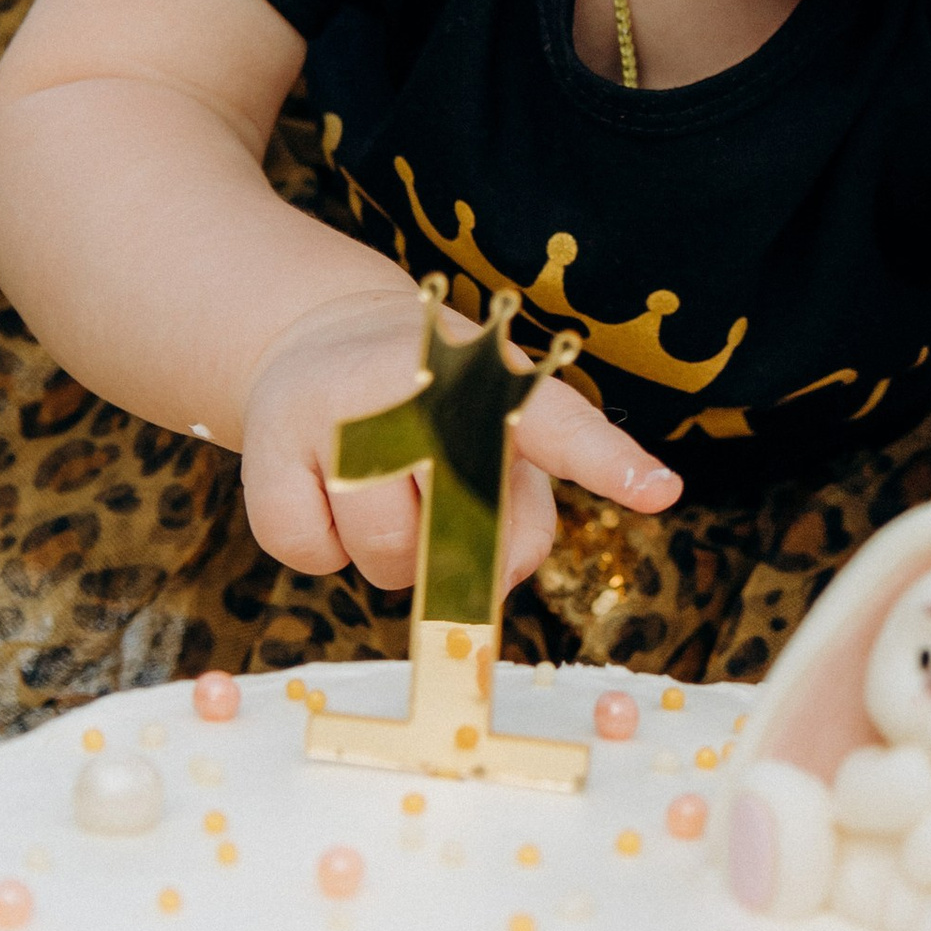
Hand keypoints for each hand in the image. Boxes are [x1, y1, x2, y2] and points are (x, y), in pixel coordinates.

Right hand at [238, 287, 681, 595]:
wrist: (315, 346)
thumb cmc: (432, 414)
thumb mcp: (494, 441)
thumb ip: (519, 515)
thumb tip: (490, 585)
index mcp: (490, 377)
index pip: (558, 422)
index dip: (610, 462)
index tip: (660, 491)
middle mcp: (412, 386)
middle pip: (463, 528)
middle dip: (460, 547)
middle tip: (435, 498)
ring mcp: (335, 416)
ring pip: (384, 556)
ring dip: (390, 556)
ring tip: (377, 489)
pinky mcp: (270, 453)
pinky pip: (314, 556)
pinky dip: (324, 551)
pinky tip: (324, 493)